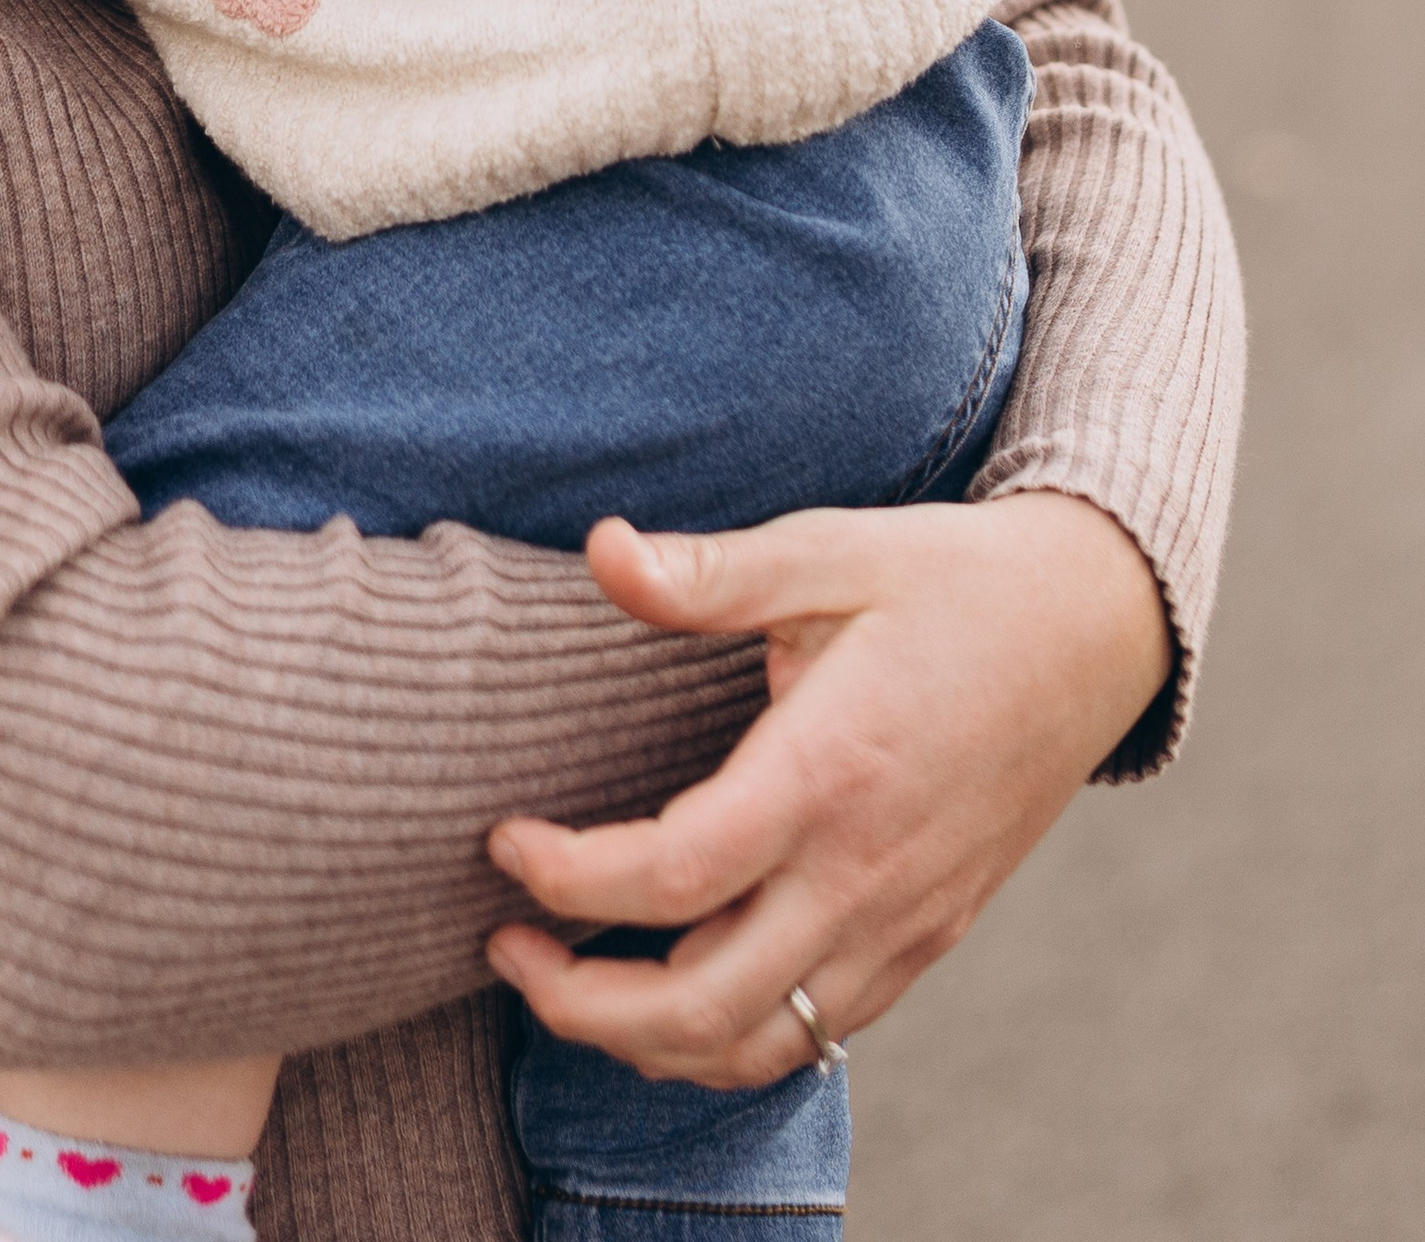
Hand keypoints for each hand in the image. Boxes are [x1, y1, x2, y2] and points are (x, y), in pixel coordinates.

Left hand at [486, 493, 1172, 1087]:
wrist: (1092, 633)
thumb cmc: (948, 580)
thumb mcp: (830, 549)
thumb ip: (710, 571)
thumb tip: (600, 548)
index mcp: (830, 771)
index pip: (674, 873)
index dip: (568, 876)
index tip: (503, 842)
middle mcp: (865, 872)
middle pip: (703, 1004)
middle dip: (581, 1003)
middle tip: (505, 944)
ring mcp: (901, 922)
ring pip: (756, 1046)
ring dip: (646, 1041)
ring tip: (565, 981)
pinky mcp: (923, 941)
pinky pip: (813, 1035)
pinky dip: (725, 1041)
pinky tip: (668, 989)